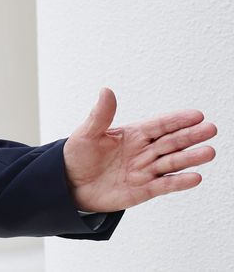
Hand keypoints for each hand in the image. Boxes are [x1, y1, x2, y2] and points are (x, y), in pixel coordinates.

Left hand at [64, 88, 216, 212]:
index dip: (177, 120)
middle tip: (211, 129)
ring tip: (209, 152)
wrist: (70, 184)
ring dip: (190, 158)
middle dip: (191, 136)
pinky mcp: (143, 190)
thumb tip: (106, 91)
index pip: (159, 125)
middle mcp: (143, 152)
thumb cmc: (78, 156)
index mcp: (132, 135)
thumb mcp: (87, 133)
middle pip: (171, 142)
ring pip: (171, 163)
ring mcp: (144, 171)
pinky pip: (164, 185)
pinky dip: (179, 182)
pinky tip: (195, 177)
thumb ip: (100, 115)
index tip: (196, 115)